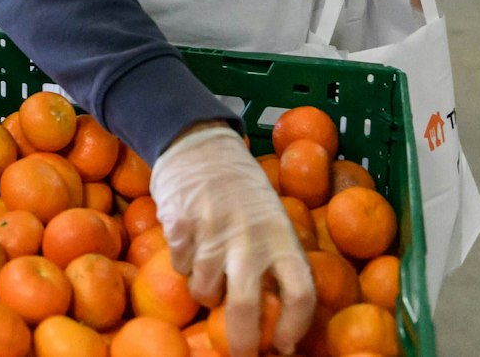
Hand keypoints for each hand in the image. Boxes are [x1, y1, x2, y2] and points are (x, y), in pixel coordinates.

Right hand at [152, 125, 314, 356]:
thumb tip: (283, 314)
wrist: (201, 143)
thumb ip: (277, 256)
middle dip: (243, 342)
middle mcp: (250, 237)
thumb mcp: (273, 216)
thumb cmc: (242, 187)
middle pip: (247, 308)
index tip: (283, 346)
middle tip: (241, 354)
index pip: (301, 293)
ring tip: (209, 274)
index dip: (294, 329)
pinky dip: (183, 263)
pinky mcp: (179, 226)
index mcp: (281, 235)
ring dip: (205, 292)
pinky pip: (179, 266)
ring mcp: (212, 232)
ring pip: (204, 291)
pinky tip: (190, 242)